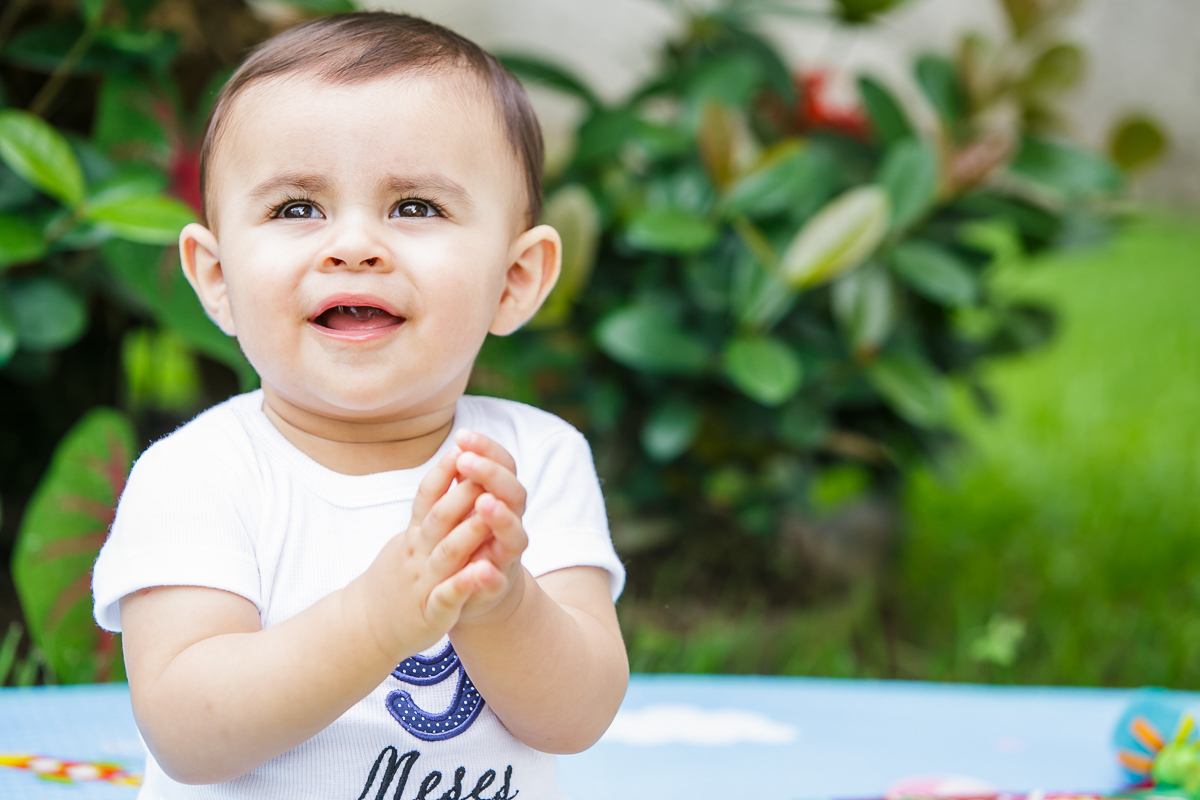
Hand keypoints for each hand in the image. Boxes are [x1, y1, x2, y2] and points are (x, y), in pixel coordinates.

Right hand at [355, 445, 500, 660]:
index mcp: (415, 535)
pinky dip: (463, 585)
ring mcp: (423, 583)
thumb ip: (429, 509)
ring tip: (486, 516)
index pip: (426, 496)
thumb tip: (449, 468)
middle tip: (483, 472)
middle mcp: (417, 554)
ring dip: (466, 534)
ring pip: (446, 554)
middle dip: (462, 495)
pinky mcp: (431, 614)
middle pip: (439, 518)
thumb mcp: (409, 539)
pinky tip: (481, 574)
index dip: (443, 472)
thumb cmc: (398, 576)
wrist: (368, 627)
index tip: (461, 446)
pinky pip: (447, 597)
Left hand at [449, 430, 529, 623]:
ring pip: (515, 535)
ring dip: (501, 518)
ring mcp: (505, 556)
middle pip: (514, 494)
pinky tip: (482, 569)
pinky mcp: (495, 588)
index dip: (487, 449)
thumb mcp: (465, 505)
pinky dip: (491, 577)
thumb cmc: (468, 538)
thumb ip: (465, 480)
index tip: (461, 435)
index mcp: (502, 498)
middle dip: (492, 475)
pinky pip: (497, 582)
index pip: (504, 465)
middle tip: (466, 461)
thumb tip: (458, 447)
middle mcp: (510, 524)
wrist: (474, 592)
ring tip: (484, 503)